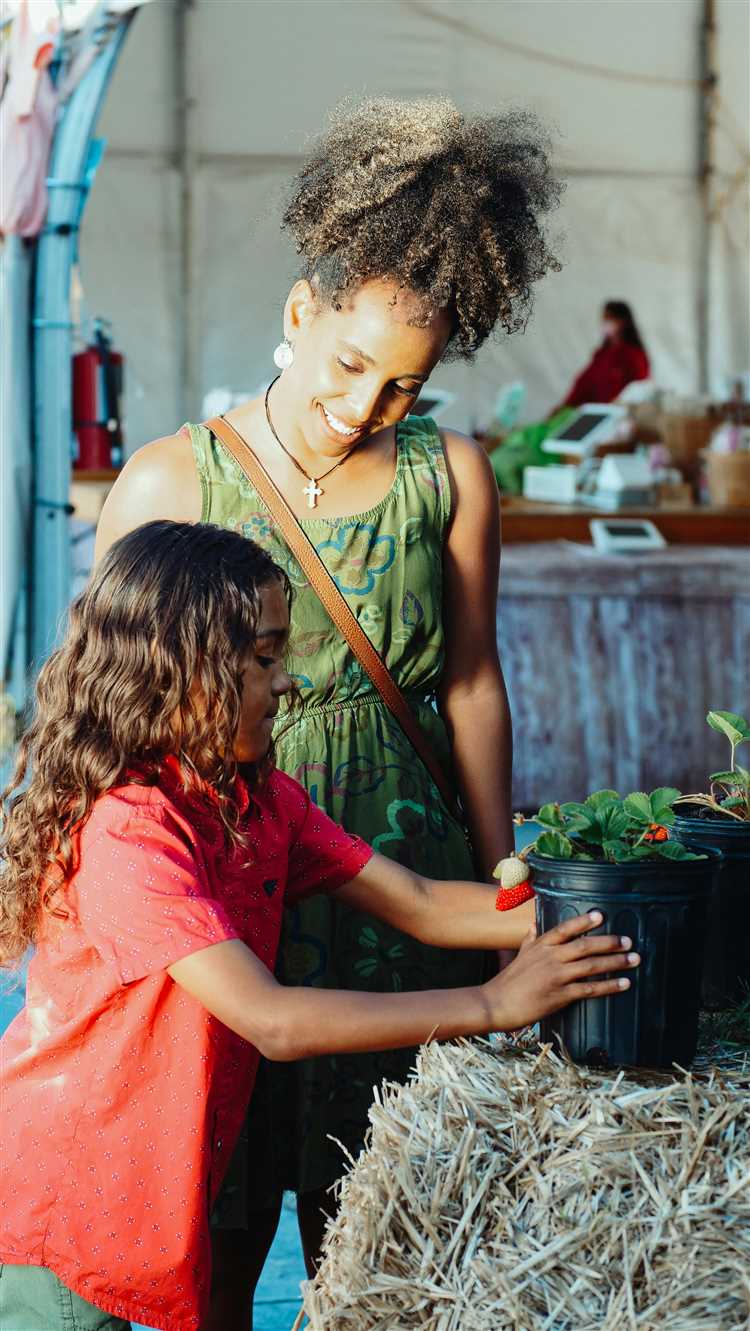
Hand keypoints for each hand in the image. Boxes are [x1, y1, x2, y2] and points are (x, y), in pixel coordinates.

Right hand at [484, 911, 639, 1030]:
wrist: (496, 1004)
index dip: (583, 921)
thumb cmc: (508, 981)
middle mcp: (550, 957)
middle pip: (584, 946)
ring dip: (615, 962)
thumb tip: (532, 924)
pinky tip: (623, 983)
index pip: (565, 929)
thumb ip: (529, 939)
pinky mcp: (560, 996)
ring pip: (591, 966)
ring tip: (633, 959)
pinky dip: (609, 986)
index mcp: (540, 946)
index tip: (600, 915)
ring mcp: (556, 976)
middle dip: (609, 942)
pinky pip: (590, 989)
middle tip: (629, 941)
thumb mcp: (519, 955)